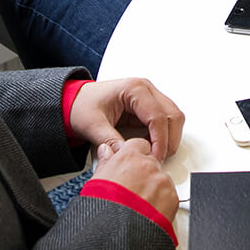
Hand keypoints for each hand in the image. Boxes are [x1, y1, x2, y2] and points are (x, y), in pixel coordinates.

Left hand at [69, 78, 183, 161]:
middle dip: (169, 140)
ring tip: (156, 155)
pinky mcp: (149, 106)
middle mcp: (146, 89)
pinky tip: (153, 147)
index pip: (158, 116)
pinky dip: (164, 136)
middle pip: (172, 115)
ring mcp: (149, 96)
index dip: (160, 140)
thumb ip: (110, 142)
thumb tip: (127, 157)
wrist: (75, 101)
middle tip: (157, 159)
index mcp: (134, 89)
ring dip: (170, 138)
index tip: (154, 158)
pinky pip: (166, 121)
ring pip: (173, 118)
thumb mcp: (93, 126)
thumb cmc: (82, 106)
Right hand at [93, 138, 178, 220]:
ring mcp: (162, 180)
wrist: (116, 231)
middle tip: (134, 190)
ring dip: (155, 188)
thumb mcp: (97, 180)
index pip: (139, 145)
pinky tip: (149, 212)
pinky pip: (170, 195)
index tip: (132, 166)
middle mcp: (148, 165)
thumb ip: (106, 161)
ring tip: (140, 205)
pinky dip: (163, 202)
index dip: (135, 156)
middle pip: (152, 163)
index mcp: (129, 157)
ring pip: (161, 179)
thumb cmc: (104, 207)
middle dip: (145, 174)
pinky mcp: (172, 197)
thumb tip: (106, 150)